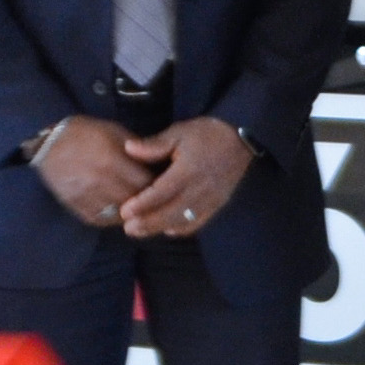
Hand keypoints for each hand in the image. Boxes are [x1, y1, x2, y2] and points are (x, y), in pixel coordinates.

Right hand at [32, 116, 149, 229]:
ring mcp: (85, 195)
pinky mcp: (75, 205)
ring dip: (130, 212)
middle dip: (146, 201)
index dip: (157, 185)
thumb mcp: (114, 132)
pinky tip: (118, 211)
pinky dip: (112, 218)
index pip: (146, 183)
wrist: (48, 144)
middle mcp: (99, 180)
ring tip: (137, 206)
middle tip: (152, 198)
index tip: (162, 184)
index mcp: (111, 159)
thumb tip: (159, 164)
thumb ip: (137, 150)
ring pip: (118, 214)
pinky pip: (100, 219)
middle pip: (134, 201)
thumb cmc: (85, 134)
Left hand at [117, 118, 255, 240]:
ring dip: (161, 228)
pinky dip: (181, 228)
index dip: (143, 204)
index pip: (162, 192)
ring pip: (184, 221)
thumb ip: (154, 145)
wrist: (239, 138)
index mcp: (189, 170)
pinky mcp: (218, 204)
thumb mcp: (178, 132)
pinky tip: (166, 229)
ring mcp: (211, 199)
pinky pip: (198, 222)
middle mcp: (201, 188)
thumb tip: (128, 149)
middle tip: (128, 229)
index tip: (124, 212)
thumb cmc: (205, 133)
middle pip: (171, 212)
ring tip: (141, 231)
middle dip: (148, 223)